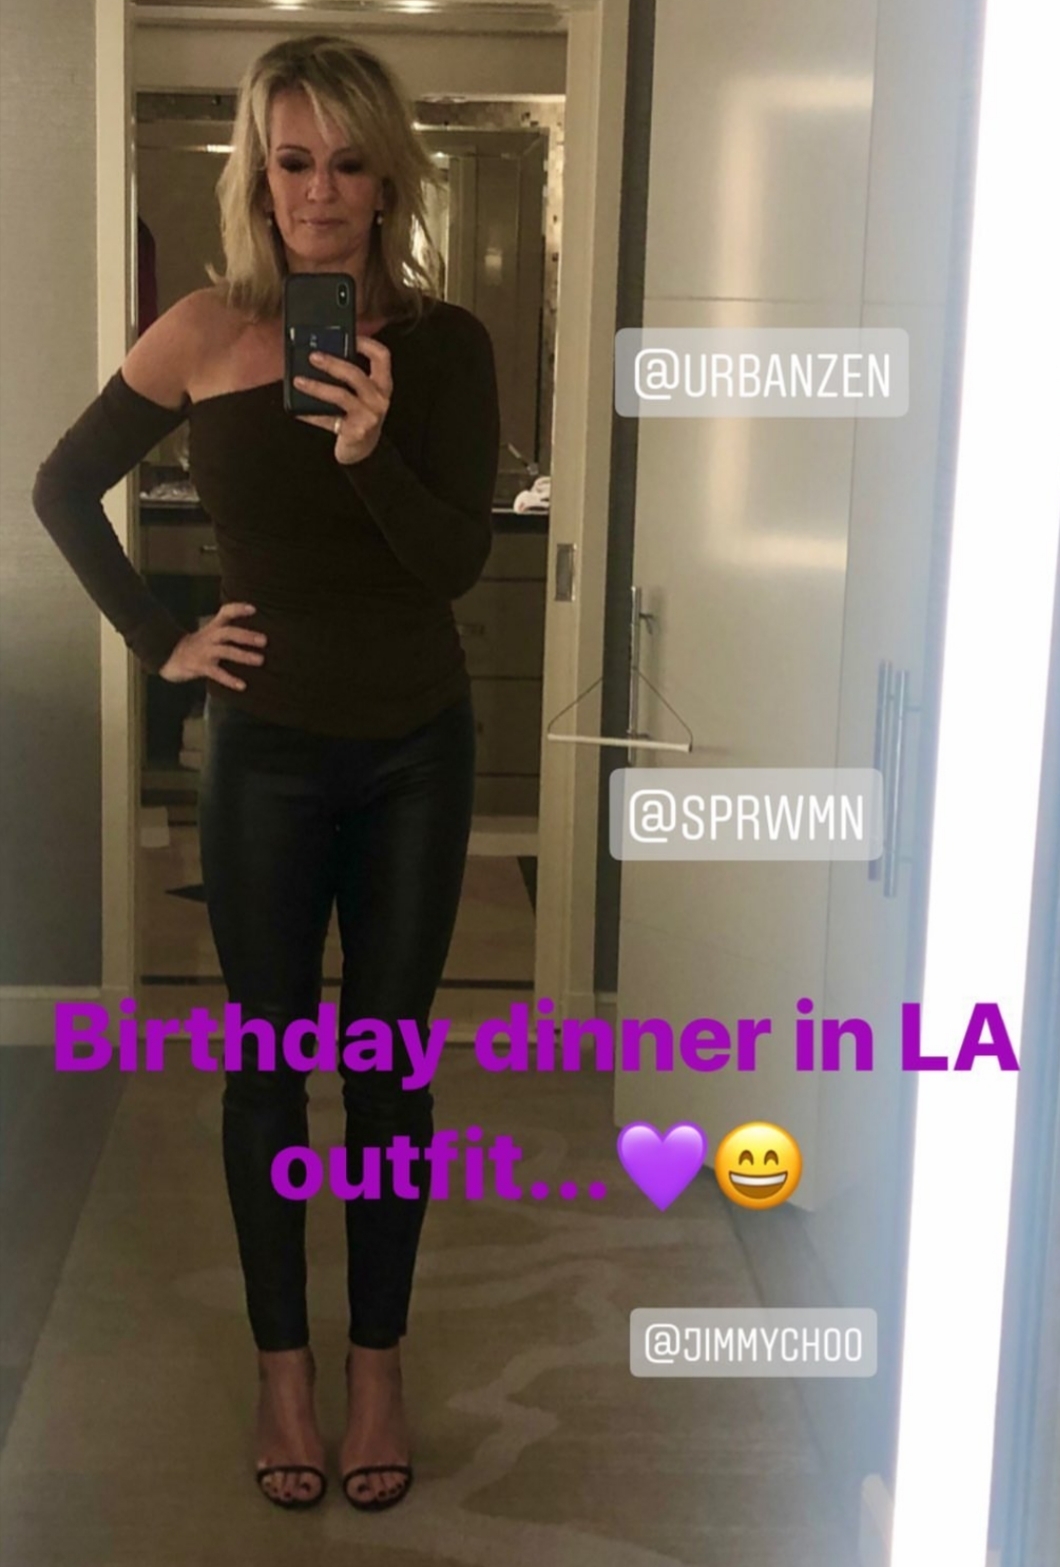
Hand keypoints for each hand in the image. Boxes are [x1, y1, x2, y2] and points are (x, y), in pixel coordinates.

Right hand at [158, 602, 266, 690]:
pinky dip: (230, 679)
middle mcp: (210, 637)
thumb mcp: (210, 633)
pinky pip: (217, 673)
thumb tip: (256, 634)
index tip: (253, 609)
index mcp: (213, 627)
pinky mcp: (200, 667)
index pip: (225, 613)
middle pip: (228, 632)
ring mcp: (205, 652)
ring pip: (225, 651)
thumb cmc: (198, 645)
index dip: (238, 609)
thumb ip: (227, 629)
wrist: (170, 656)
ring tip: (260, 660)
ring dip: (243, 655)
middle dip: (246, 635)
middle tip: (264, 640)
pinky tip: (242, 686)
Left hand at [293, 338, 392, 463]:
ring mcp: (369, 417)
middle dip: (332, 363)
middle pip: (356, 374)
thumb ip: (350, 377)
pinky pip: (328, 419)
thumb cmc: (359, 416)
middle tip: (313, 357)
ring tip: (299, 381)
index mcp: (382, 385)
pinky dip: (310, 414)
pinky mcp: (355, 432)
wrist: (363, 451)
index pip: (382, 357)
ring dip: (317, 387)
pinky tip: (297, 410)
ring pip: (341, 396)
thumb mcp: (362, 395)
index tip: (348, 336)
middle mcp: (379, 400)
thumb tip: (320, 355)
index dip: (366, 343)